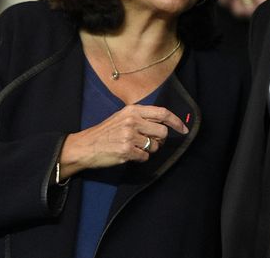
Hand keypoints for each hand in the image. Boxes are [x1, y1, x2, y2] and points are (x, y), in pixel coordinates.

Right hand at [58, 105, 188, 179]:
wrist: (85, 146)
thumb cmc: (106, 132)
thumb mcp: (122, 116)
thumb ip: (142, 117)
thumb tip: (164, 123)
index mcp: (133, 110)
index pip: (162, 112)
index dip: (176, 121)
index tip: (184, 129)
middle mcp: (132, 121)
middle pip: (163, 131)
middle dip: (161, 140)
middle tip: (152, 142)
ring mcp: (129, 136)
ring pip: (155, 146)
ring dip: (150, 150)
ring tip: (136, 148)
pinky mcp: (126, 151)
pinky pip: (145, 157)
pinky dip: (140, 158)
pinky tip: (129, 154)